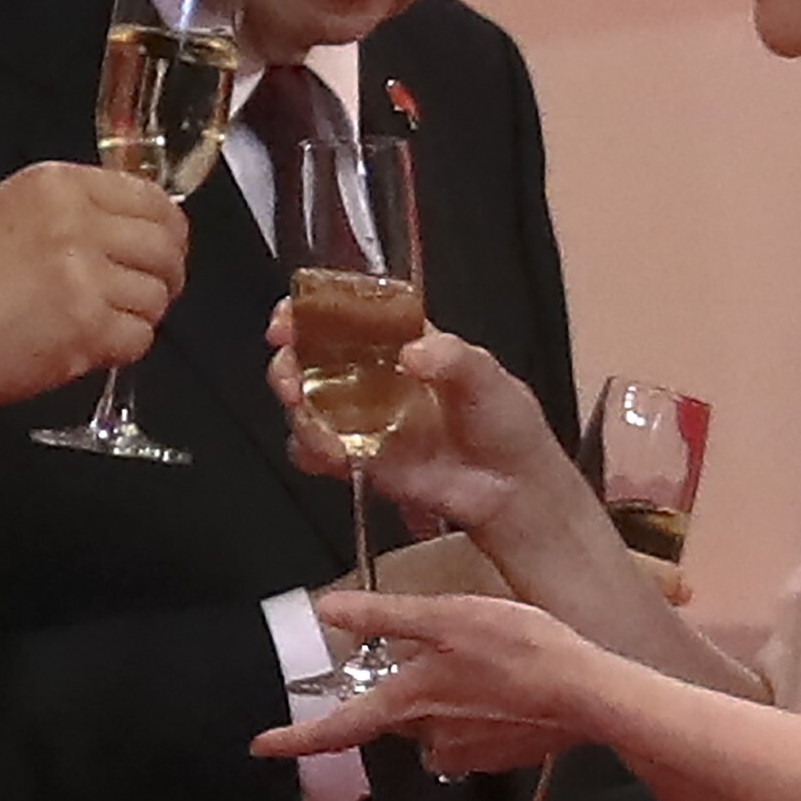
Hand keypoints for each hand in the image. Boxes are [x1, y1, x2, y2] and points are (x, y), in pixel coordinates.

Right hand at [0, 163, 185, 458]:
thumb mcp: (4, 215)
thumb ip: (68, 212)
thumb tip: (129, 229)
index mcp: (55, 185)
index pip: (151, 198)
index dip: (166, 231)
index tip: (160, 250)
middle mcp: (75, 221)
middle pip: (167, 244)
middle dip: (166, 274)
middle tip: (148, 294)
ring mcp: (83, 275)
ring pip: (157, 295)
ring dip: (139, 316)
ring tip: (99, 325)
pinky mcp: (84, 327)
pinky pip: (139, 339)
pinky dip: (121, 349)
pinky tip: (85, 348)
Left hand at [248, 588, 612, 761]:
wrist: (589, 693)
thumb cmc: (518, 647)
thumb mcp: (445, 615)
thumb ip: (384, 615)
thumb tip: (328, 611)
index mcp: (408, 702)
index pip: (337, 729)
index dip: (294, 738)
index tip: (261, 746)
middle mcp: (428, 738)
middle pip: (395, 720)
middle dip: (404, 693)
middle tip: (440, 658)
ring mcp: (465, 754)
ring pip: (434, 726)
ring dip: (445, 700)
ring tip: (484, 664)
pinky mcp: (498, 758)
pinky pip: (470, 733)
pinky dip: (479, 712)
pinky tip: (506, 687)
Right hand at [262, 324, 569, 531]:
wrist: (512, 490)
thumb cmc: (505, 422)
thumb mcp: (488, 375)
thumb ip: (452, 358)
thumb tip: (411, 354)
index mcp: (401, 341)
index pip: (345, 313)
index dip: (309, 310)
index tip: (289, 319)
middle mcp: (374, 375)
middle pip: (310, 358)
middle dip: (288, 363)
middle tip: (289, 379)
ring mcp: (363, 418)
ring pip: (305, 406)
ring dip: (299, 414)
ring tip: (320, 432)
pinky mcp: (360, 458)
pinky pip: (316, 452)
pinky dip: (310, 452)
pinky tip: (329, 457)